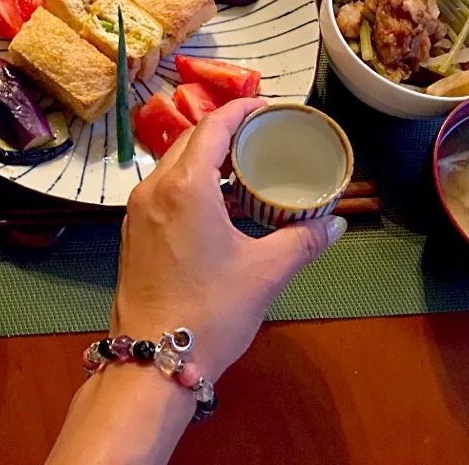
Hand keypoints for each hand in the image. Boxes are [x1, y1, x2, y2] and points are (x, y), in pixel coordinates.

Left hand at [110, 98, 346, 380]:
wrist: (152, 362)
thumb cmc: (210, 311)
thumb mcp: (265, 273)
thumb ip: (303, 240)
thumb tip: (335, 223)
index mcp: (185, 186)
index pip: (212, 126)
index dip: (241, 109)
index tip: (267, 105)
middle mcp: (153, 189)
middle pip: (190, 141)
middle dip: (225, 131)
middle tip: (261, 135)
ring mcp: (137, 212)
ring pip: (173, 166)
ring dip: (206, 159)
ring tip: (244, 167)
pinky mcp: (132, 234)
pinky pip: (164, 190)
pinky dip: (191, 183)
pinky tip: (217, 204)